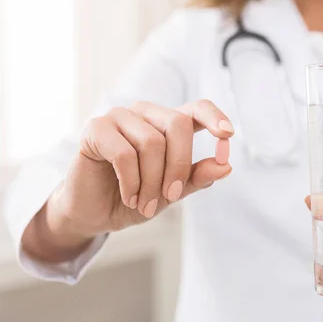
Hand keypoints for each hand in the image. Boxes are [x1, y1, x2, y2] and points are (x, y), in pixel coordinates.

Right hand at [48, 99, 233, 237]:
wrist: (93, 213)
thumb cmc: (135, 197)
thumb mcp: (171, 192)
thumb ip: (196, 177)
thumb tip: (226, 166)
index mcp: (168, 124)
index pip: (197, 108)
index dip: (214, 116)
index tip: (228, 135)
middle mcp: (146, 114)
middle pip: (178, 125)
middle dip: (178, 166)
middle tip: (170, 196)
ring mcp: (120, 117)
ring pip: (152, 142)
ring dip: (152, 181)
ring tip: (144, 203)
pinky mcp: (96, 128)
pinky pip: (124, 153)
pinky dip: (131, 182)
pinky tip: (129, 196)